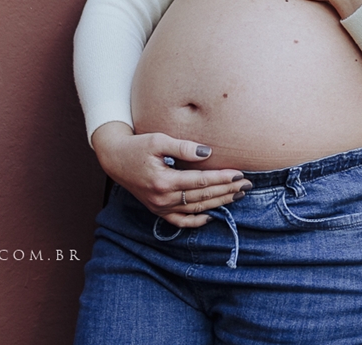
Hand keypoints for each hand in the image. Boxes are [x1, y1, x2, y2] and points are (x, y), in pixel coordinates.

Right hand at [90, 122, 251, 227]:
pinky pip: (179, 221)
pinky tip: (210, 216)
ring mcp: (159, 207)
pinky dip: (196, 221)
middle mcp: (162, 198)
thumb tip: (208, 153)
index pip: (200, 182)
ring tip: (237, 196)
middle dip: (226, 191)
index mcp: (163, 181)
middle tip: (247, 185)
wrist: (115, 158)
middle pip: (202, 197)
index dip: (222, 178)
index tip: (240, 174)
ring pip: (195, 209)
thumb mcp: (159, 140)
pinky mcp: (157, 210)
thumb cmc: (137, 146)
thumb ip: (184, 148)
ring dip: (218, 203)